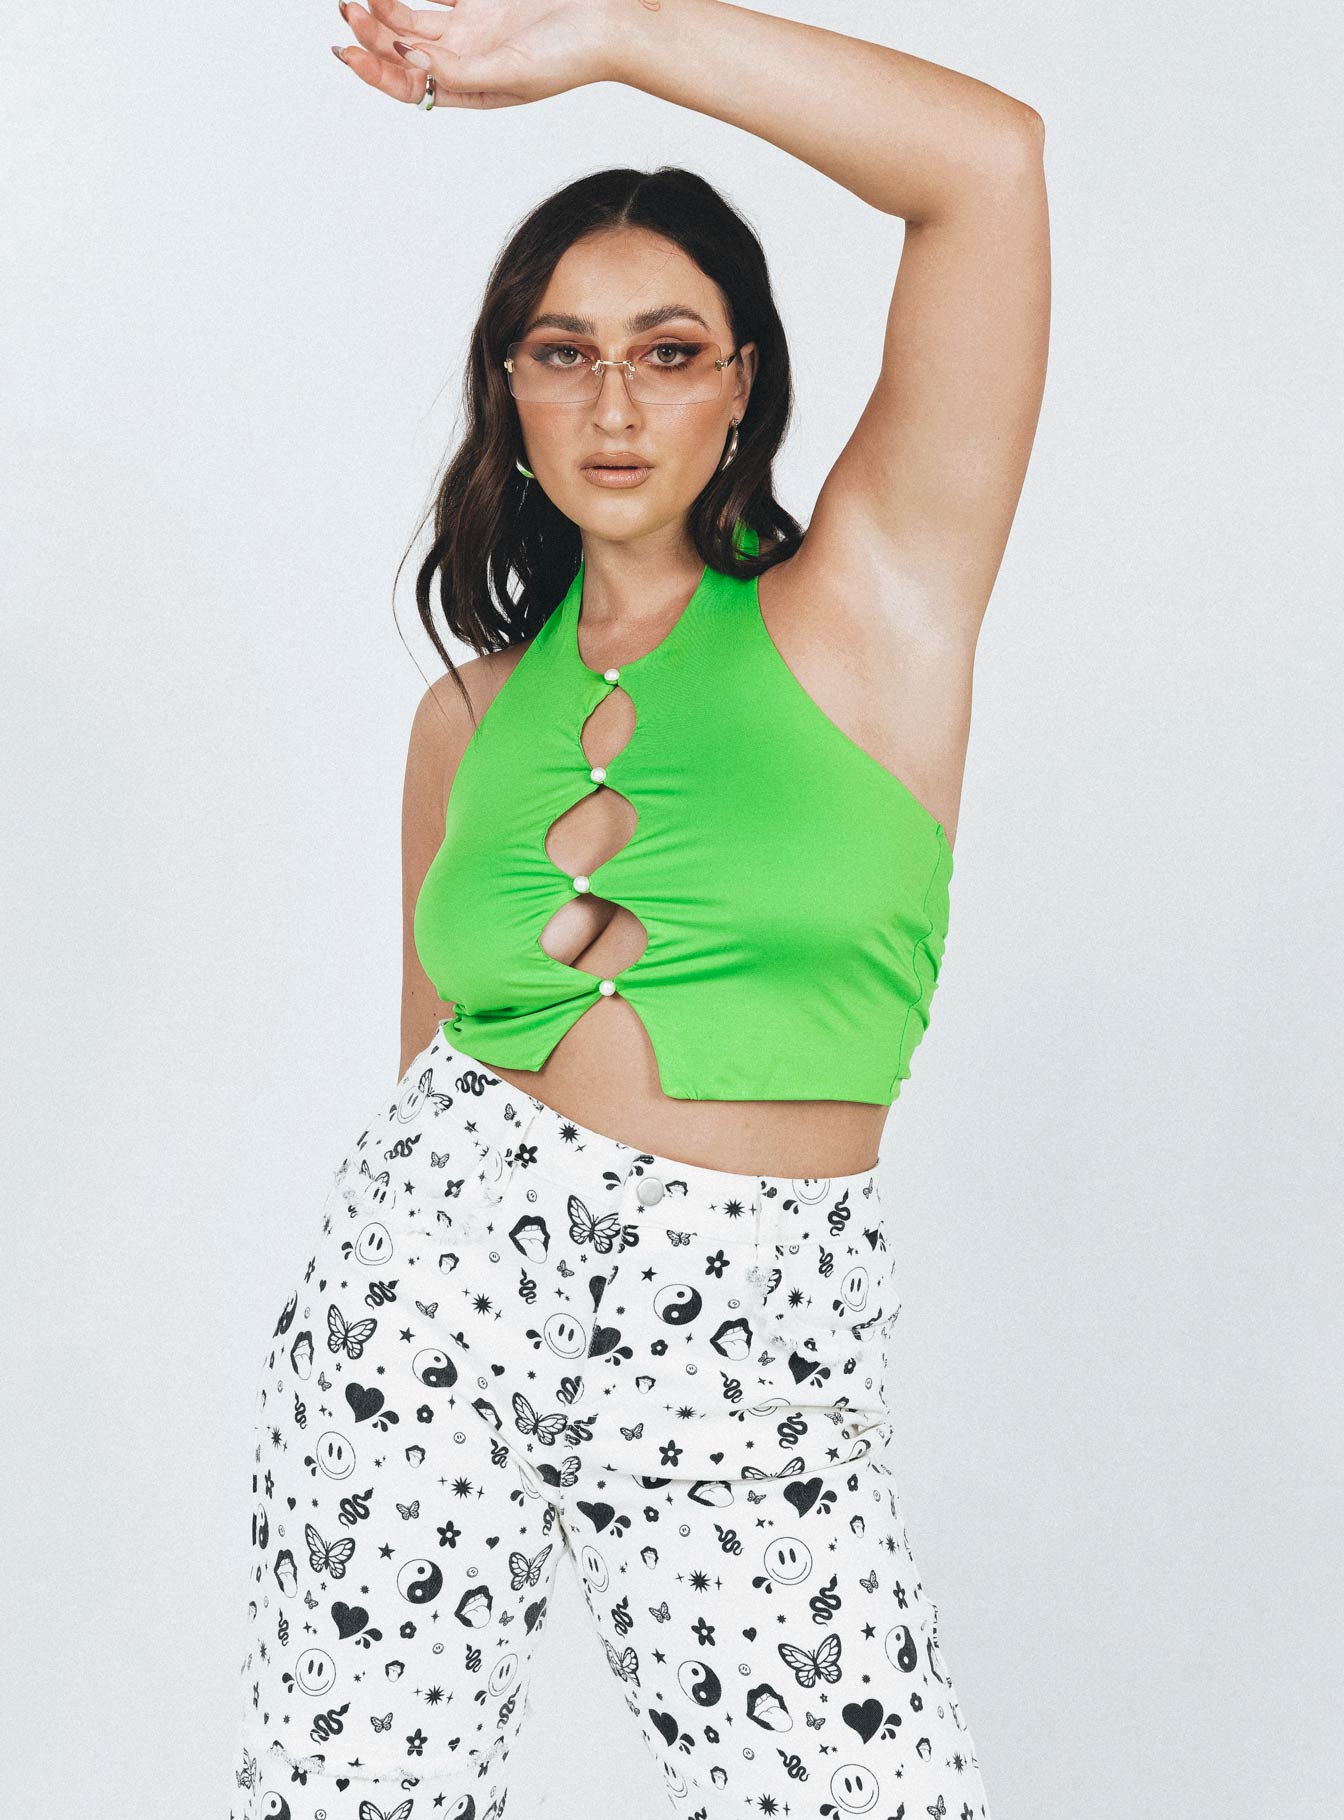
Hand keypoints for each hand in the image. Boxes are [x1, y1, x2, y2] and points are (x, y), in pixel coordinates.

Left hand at [335, 0, 624, 109]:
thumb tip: (407, 61)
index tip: (347, 52)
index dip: (374, 73)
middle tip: (347, 9)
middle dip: (369, 34)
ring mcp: (469, 28)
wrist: (608, 20)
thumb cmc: (571, 57)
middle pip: (401, 51)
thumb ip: (456, 72)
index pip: (408, 87)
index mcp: (469, 92)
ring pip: (410, 19)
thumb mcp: (510, 74)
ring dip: (382, 7)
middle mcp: (464, 62)